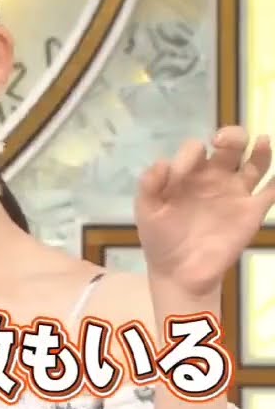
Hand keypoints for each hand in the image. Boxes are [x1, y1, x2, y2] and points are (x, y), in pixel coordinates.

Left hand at [136, 126, 274, 302]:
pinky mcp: (252, 212)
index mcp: (188, 174)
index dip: (189, 155)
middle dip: (230, 136)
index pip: (195, 150)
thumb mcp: (147, 211)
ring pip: (255, 163)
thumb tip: (162, 163)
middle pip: (230, 146)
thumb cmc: (161, 238)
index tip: (180, 175)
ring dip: (260, 150)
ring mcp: (235, 193)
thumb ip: (149, 185)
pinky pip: (271, 192)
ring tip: (261, 140)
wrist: (179, 272)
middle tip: (222, 141)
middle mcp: (214, 178)